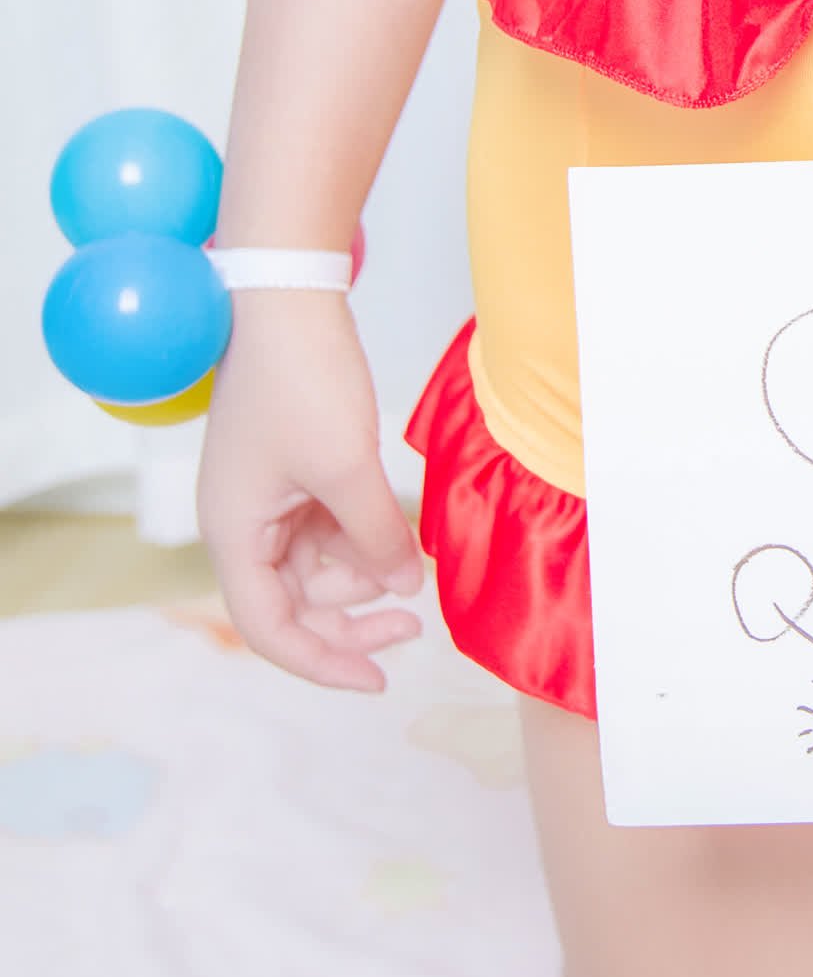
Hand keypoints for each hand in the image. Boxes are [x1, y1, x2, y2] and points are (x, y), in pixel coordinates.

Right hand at [196, 291, 424, 692]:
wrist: (288, 297)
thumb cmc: (302, 378)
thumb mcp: (349, 468)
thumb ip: (376, 538)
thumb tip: (404, 588)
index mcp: (233, 534)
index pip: (269, 629)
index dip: (321, 662)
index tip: (378, 678)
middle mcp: (242, 525)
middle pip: (295, 604)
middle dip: (352, 618)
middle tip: (414, 626)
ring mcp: (267, 500)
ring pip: (317, 568)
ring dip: (364, 573)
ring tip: (412, 558)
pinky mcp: (292, 474)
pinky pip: (328, 529)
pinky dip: (363, 538)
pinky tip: (400, 534)